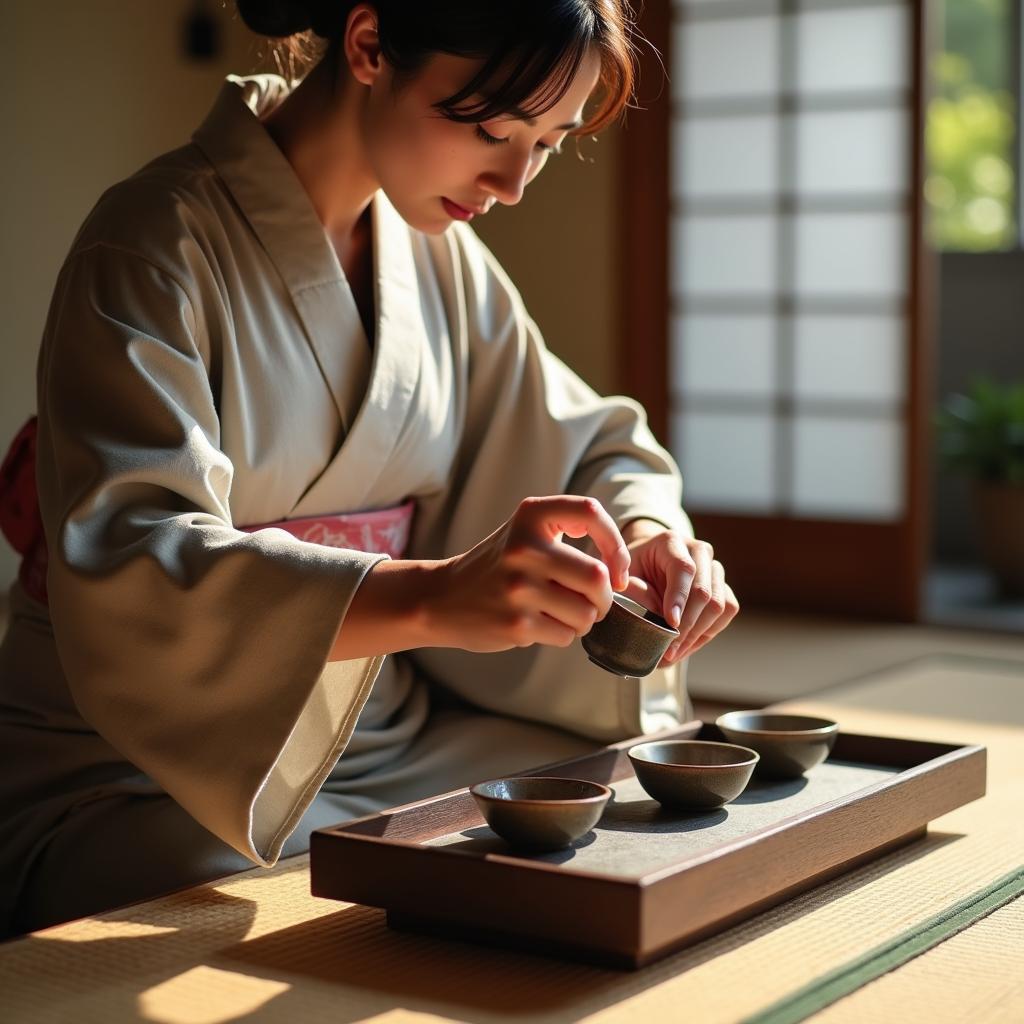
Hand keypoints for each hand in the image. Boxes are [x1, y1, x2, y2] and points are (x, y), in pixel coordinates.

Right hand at [431, 496, 630, 652]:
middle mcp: (525, 548)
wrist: (440, 598)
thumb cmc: (497, 566)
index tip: (616, 568)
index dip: (615, 544)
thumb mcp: (524, 532)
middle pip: (597, 578)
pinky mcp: (516, 623)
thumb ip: (568, 533)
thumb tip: (619, 570)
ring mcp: (519, 588)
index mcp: (530, 516)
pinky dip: (562, 635)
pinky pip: (566, 635)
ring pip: (586, 613)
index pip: (590, 514)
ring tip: (561, 614)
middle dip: (605, 598)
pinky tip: (539, 625)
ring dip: (583, 620)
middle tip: (594, 602)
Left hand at [619, 520, 738, 666]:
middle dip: (688, 625)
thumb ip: (635, 590)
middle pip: (705, 591)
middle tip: (669, 650)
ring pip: (720, 604)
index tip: (672, 624)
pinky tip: (687, 645)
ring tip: (675, 652)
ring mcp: (714, 568)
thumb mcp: (623, 575)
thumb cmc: (633, 570)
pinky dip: (709, 632)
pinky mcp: (723, 585)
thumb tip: (660, 616)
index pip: (684, 569)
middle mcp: (698, 551)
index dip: (679, 598)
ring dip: (698, 633)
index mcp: (671, 542)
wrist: (647, 563)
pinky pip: (727, 611)